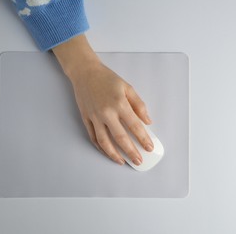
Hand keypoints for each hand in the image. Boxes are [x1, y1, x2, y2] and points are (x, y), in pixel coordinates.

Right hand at [52, 34, 153, 165]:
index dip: (143, 139)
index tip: (149, 148)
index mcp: (119, 104)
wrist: (85, 73)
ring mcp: (94, 117)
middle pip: (120, 138)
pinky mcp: (86, 119)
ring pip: (105, 142)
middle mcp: (106, 113)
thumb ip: (139, 105)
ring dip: (114, 154)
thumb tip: (147, 121)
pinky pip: (93, 137)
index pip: (135, 126)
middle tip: (139, 160)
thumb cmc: (108, 79)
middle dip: (131, 152)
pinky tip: (108, 152)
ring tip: (123, 161)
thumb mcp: (128, 88)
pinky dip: (101, 148)